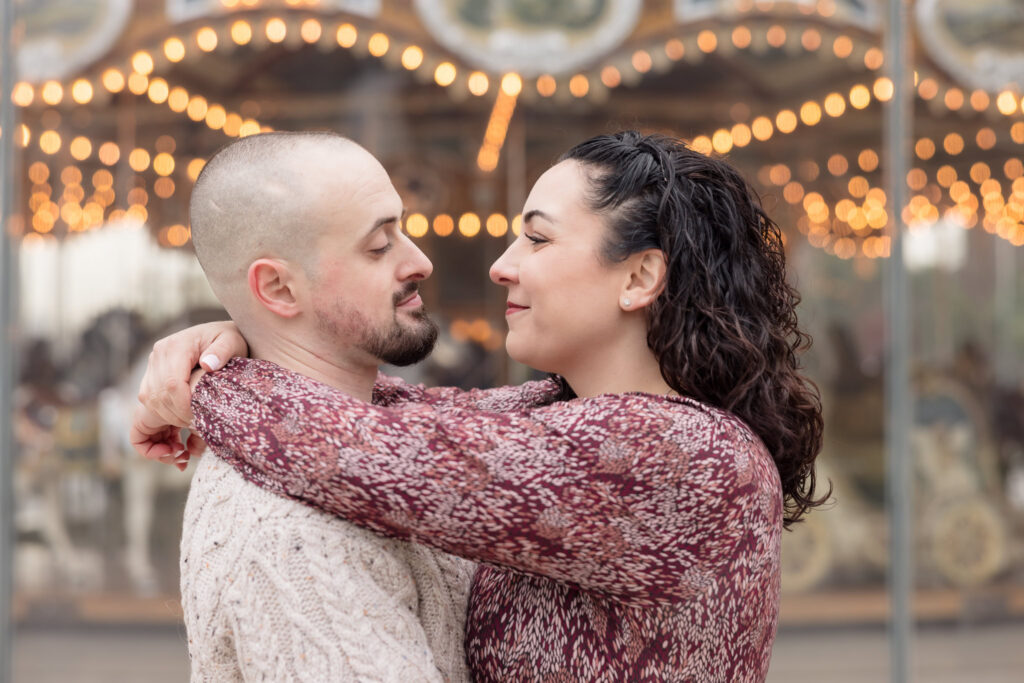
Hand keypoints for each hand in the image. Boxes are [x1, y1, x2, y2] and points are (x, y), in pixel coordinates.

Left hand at [129, 402, 204, 470]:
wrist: (193, 391)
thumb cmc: (201, 404)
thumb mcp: (201, 426)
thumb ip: (197, 440)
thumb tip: (193, 454)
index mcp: (175, 416)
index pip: (171, 439)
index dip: (178, 453)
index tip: (189, 458)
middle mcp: (162, 418)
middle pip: (161, 443)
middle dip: (171, 455)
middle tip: (184, 457)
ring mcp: (151, 418)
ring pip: (150, 444)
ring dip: (163, 454)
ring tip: (177, 453)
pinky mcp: (141, 419)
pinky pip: (138, 441)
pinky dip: (148, 451)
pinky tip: (165, 451)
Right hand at [133, 321, 246, 463]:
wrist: (221, 336)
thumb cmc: (230, 339)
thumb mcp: (233, 341)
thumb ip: (223, 351)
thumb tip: (208, 365)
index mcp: (174, 347)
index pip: (170, 385)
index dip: (182, 410)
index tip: (199, 425)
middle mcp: (157, 358)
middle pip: (156, 399)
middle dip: (174, 424)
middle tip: (193, 441)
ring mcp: (152, 371)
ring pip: (147, 407)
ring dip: (161, 432)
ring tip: (182, 453)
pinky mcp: (152, 382)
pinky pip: (145, 411)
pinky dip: (154, 432)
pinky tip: (171, 448)